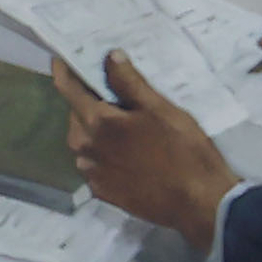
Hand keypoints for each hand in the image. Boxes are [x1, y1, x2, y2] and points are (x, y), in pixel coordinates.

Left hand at [53, 53, 235, 247]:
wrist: (199, 204)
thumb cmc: (184, 152)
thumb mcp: (162, 110)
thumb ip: (131, 83)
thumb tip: (109, 57)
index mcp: (97, 122)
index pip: (68, 88)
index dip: (64, 71)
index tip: (62, 59)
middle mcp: (85, 147)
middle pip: (76, 116)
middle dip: (88, 104)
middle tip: (112, 100)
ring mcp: (92, 173)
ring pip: (84, 142)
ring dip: (95, 132)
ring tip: (122, 132)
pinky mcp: (103, 193)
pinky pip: (94, 166)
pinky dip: (103, 156)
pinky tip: (126, 158)